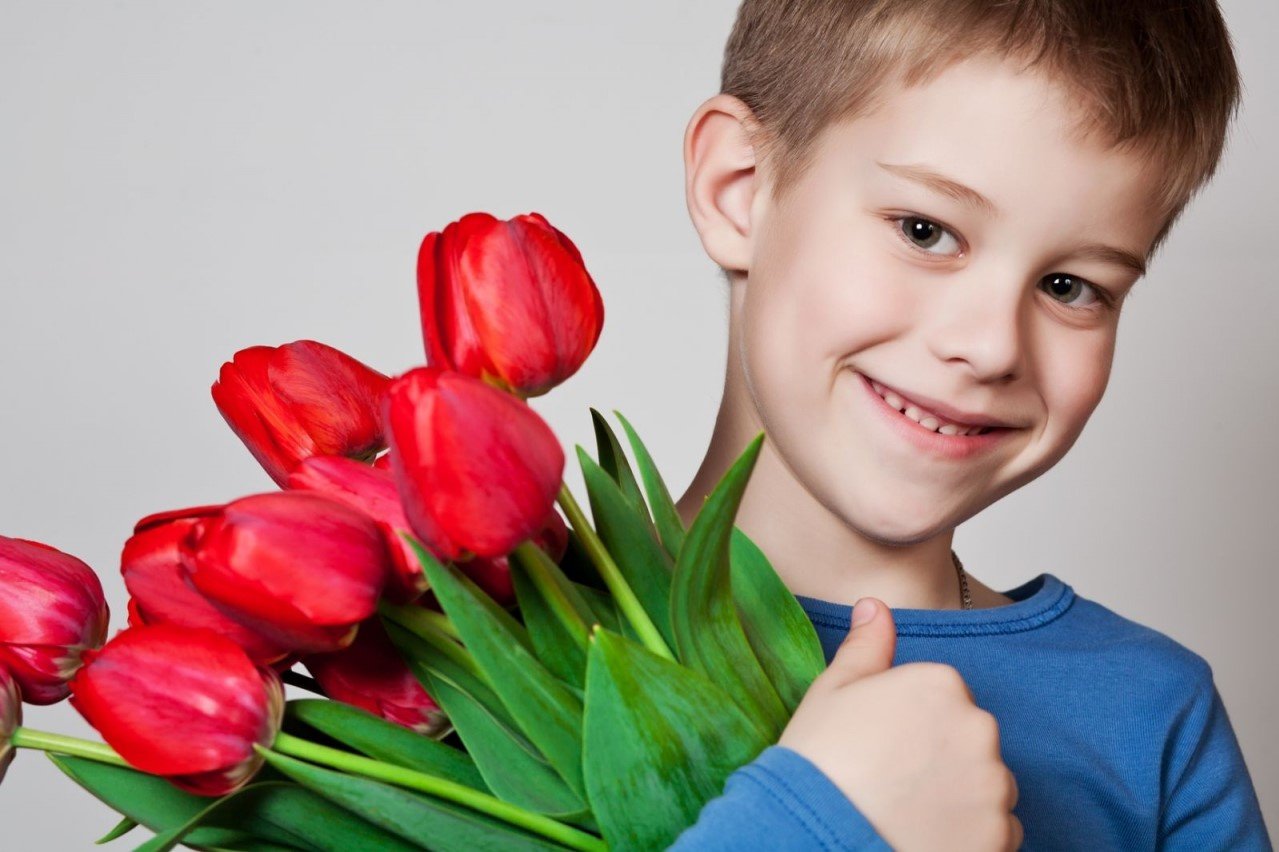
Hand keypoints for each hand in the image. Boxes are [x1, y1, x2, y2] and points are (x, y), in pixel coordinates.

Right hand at [778, 597, 1022, 850]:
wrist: (818, 838)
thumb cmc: (820, 764)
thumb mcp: (831, 691)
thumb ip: (866, 645)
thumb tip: (875, 606)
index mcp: (939, 683)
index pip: (941, 696)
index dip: (908, 722)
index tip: (881, 743)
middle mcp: (977, 727)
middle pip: (968, 738)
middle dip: (940, 756)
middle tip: (893, 779)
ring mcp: (992, 784)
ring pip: (985, 783)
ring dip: (959, 795)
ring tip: (910, 811)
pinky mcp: (999, 835)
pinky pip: (997, 829)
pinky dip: (971, 833)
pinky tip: (928, 834)